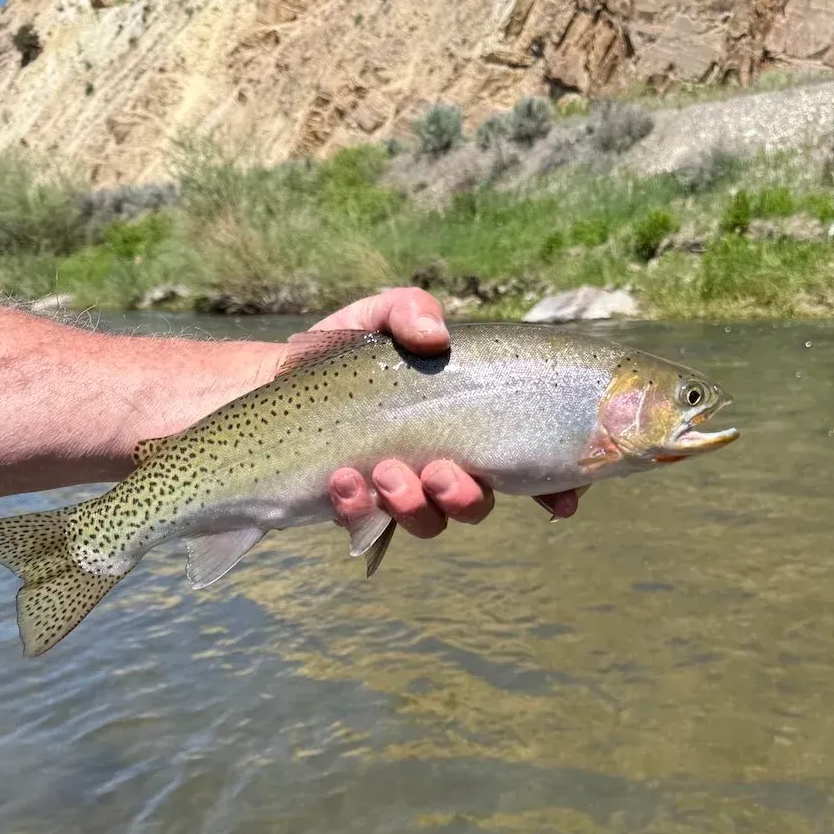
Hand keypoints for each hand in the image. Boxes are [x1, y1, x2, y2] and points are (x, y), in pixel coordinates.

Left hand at [305, 288, 581, 538]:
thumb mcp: (377, 317)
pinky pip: (369, 525)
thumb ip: (409, 309)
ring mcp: (399, 491)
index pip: (525, 463)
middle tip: (440, 471)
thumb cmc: (341, 351)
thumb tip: (435, 334)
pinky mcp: (356, 508)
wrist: (273, 382)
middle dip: (466, 496)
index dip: (551, 487)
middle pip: (477, 502)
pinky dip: (359, 507)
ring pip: (430, 521)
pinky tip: (342, 477)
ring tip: (385, 472)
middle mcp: (441, 463)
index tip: (559, 501)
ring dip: (415, 504)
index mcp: (465, 425)